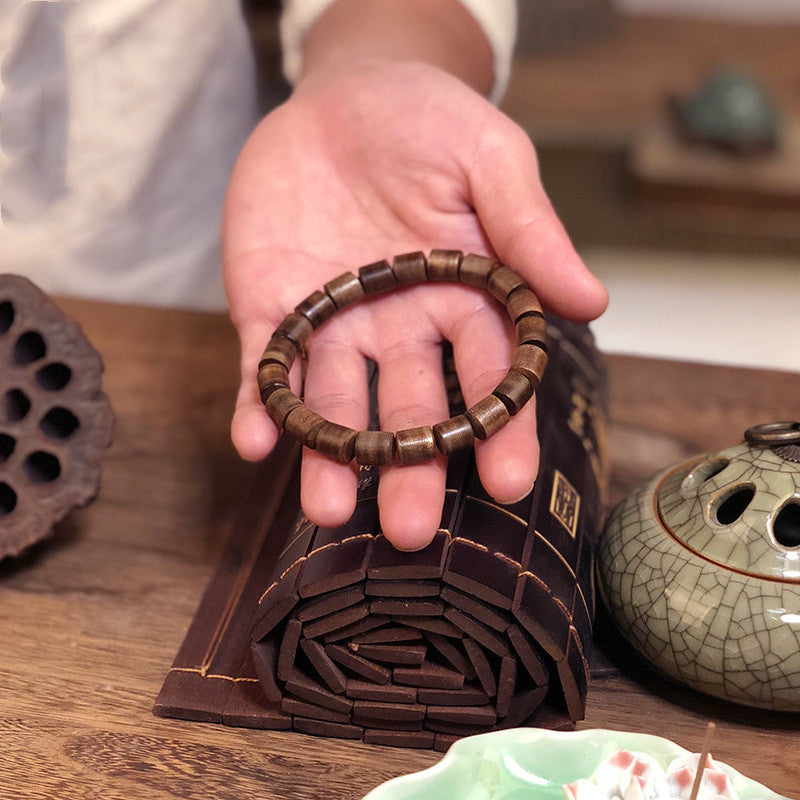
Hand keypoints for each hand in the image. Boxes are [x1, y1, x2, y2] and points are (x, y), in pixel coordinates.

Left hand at [223, 59, 606, 549]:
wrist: (345, 94)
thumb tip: (591, 301)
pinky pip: (266, 365)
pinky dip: (260, 404)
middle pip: (408, 409)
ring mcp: (333, 321)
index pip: (488, 379)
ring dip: (330, 455)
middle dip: (410, 467)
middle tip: (411, 530)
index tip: (509, 483)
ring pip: (334, 402)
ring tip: (329, 510)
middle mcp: (400, 327)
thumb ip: (530, 229)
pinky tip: (256, 439)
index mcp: (463, 301)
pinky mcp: (272, 306)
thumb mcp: (489, 159)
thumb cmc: (430, 121)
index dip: (499, 430)